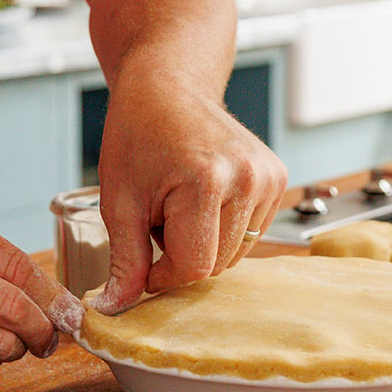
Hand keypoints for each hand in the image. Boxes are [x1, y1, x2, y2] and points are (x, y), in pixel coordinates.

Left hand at [90, 81, 287, 313]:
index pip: (193, 268)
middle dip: (182, 255)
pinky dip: (223, 228)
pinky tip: (203, 198)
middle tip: (159, 218)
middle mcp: (247, 179)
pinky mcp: (277, 177)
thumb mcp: (118, 200)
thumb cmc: (137, 133)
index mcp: (206, 182)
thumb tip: (114, 307)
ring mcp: (267, 178)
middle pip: (216, 264)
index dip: (161, 277)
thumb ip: (124, 259)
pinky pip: (250, 232)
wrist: (168, 84)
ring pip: (235, 253)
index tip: (142, 261)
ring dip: (204, 243)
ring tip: (181, 205)